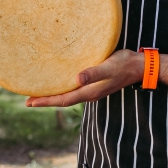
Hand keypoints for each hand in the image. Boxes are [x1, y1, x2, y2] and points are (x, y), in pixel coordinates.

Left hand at [25, 49, 144, 107]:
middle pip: (63, 100)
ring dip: (54, 95)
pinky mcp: (95, 83)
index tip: (30, 102)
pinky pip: (75, 89)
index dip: (46, 101)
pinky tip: (60, 82)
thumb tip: (77, 79)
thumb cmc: (124, 65)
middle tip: (28, 100)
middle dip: (46, 100)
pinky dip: (64, 88)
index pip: (63, 100)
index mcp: (89, 92)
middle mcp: (89, 93)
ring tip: (40, 93)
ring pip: (69, 95)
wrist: (139, 66)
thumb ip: (93, 73)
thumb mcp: (108, 67)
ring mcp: (92, 89)